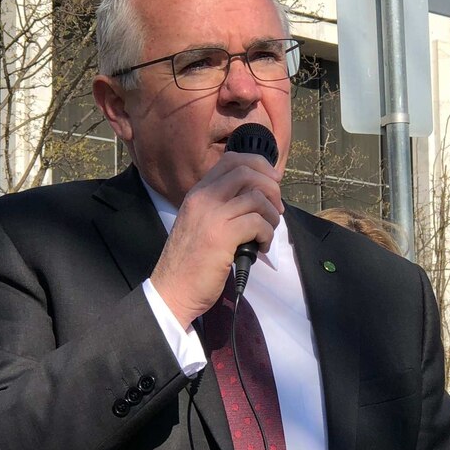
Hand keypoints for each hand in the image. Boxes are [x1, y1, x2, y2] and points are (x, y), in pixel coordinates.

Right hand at [150, 152, 283, 328]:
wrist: (173, 289)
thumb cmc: (191, 260)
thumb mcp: (201, 222)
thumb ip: (222, 205)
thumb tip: (259, 196)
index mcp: (198, 192)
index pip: (231, 160)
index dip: (258, 165)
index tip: (272, 180)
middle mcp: (203, 197)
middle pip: (247, 171)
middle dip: (271, 188)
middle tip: (276, 209)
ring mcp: (211, 215)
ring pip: (257, 197)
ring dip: (272, 215)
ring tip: (267, 233)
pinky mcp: (222, 236)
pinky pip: (257, 222)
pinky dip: (267, 234)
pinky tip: (260, 247)